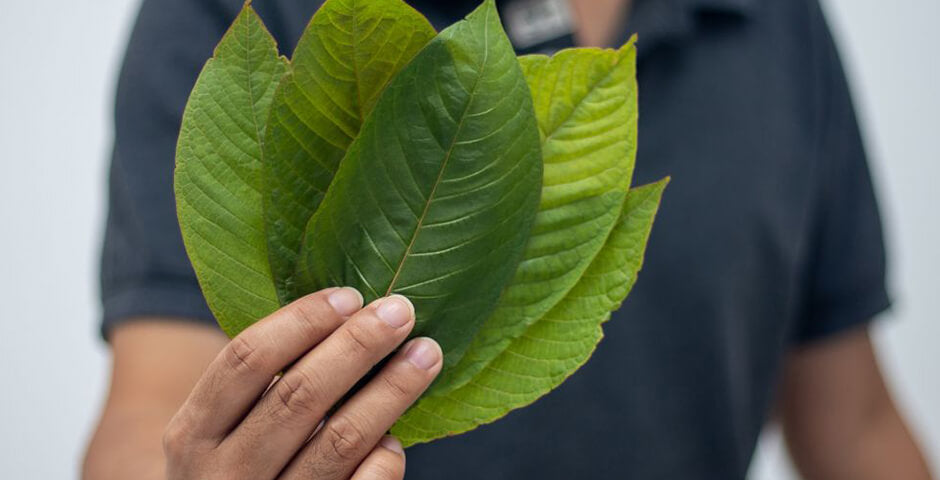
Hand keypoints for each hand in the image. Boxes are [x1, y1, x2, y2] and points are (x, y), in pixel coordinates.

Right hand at [162, 288, 441, 479]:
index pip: (246, 359)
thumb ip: (263, 385)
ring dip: (390, 390)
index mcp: (194, 433)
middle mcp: (223, 473)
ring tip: (425, 355)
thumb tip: (349, 316)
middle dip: (357, 346)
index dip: (300, 321)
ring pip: (339, 439)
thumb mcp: (221, 430)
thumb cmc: (238, 468)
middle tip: (400, 311)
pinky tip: (393, 438)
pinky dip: (384, 457)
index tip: (350, 295)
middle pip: (298, 394)